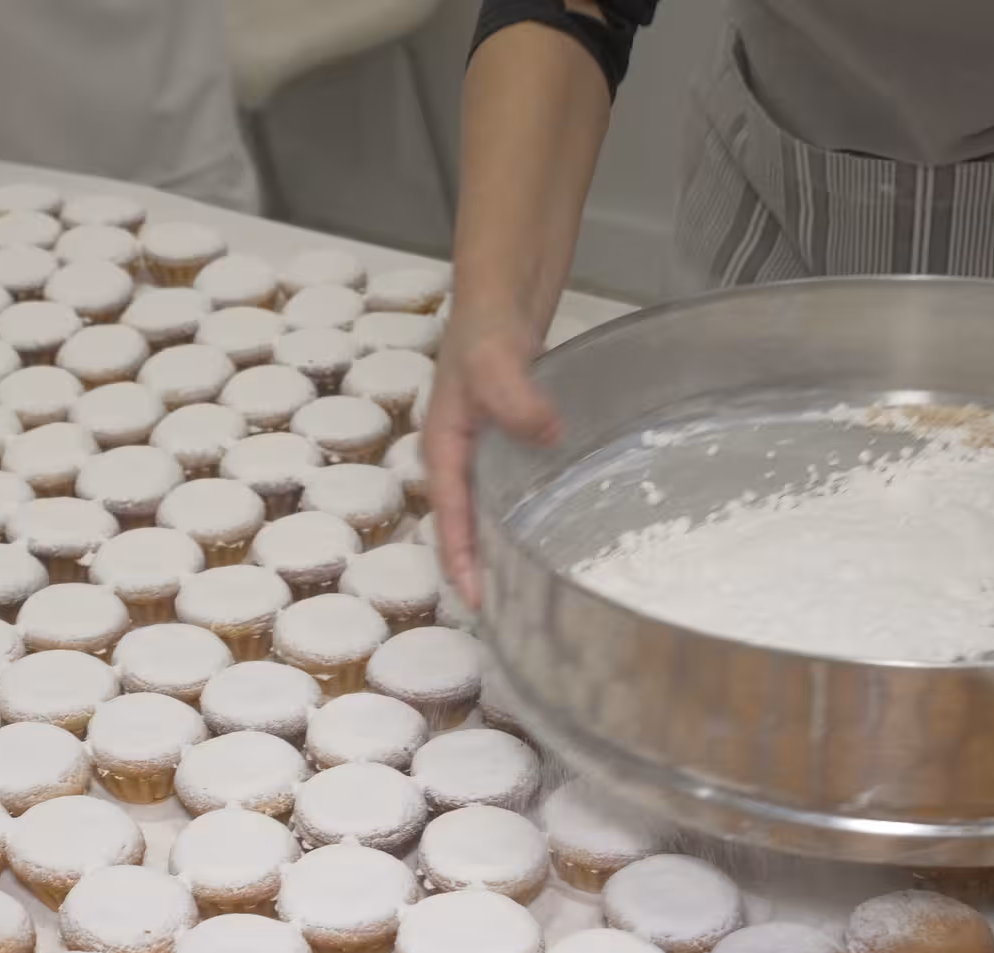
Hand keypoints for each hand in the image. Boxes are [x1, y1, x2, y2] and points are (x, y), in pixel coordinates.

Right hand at [422, 315, 560, 608]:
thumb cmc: (486, 328)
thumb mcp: (495, 360)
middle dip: (476, 568)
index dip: (460, 560)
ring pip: (486, 512)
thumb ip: (517, 397)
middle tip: (505, 613)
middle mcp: (459, 457)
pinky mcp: (509, 445)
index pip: (450, 516)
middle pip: (462, 524)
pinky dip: (521, 519)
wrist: (501, 297)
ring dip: (498, 550)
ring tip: (525, 592)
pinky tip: (550, 536)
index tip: (477, 601)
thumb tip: (548, 433)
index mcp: (444, 448)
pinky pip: (510, 493)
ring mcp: (482, 452)